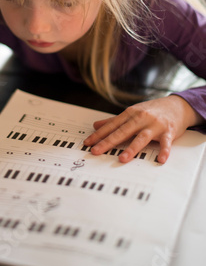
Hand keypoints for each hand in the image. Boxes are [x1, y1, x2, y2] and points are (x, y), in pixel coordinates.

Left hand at [84, 95, 202, 163]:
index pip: (111, 125)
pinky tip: (160, 160)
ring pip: (141, 137)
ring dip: (132, 148)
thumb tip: (96, 125)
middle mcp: (141, 118)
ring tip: (122, 159)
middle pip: (123, 131)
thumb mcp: (132, 113)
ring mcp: (155, 125)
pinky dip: (164, 151)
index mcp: (130, 114)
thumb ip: (113, 121)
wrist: (177, 106)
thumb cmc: (152, 111)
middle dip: (108, 142)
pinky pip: (166, 143)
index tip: (87, 143)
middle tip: (96, 151)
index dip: (99, 134)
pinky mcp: (169, 132)